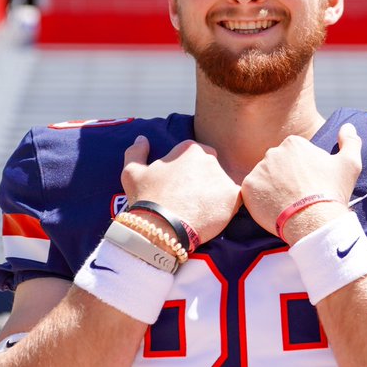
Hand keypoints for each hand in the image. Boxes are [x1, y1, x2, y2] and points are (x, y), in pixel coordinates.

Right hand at [121, 136, 241, 244]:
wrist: (161, 227)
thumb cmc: (146, 199)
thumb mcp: (132, 173)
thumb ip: (136, 152)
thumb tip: (142, 139)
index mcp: (189, 148)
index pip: (195, 157)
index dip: (187, 175)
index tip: (180, 189)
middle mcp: (209, 157)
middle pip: (211, 170)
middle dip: (203, 182)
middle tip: (190, 202)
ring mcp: (222, 177)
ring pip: (223, 185)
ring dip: (214, 196)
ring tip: (199, 213)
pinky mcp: (233, 197)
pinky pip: (235, 201)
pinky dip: (226, 209)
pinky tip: (211, 218)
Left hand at [241, 123, 361, 240]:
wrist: (314, 221)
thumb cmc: (332, 192)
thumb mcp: (350, 165)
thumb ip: (350, 142)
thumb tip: (348, 127)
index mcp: (293, 143)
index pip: (294, 155)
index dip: (303, 171)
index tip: (310, 184)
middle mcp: (272, 152)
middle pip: (277, 165)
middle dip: (285, 178)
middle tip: (298, 196)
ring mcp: (258, 170)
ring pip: (264, 179)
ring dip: (272, 189)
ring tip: (287, 204)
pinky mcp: (248, 188)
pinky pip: (252, 192)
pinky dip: (260, 200)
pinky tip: (274, 208)